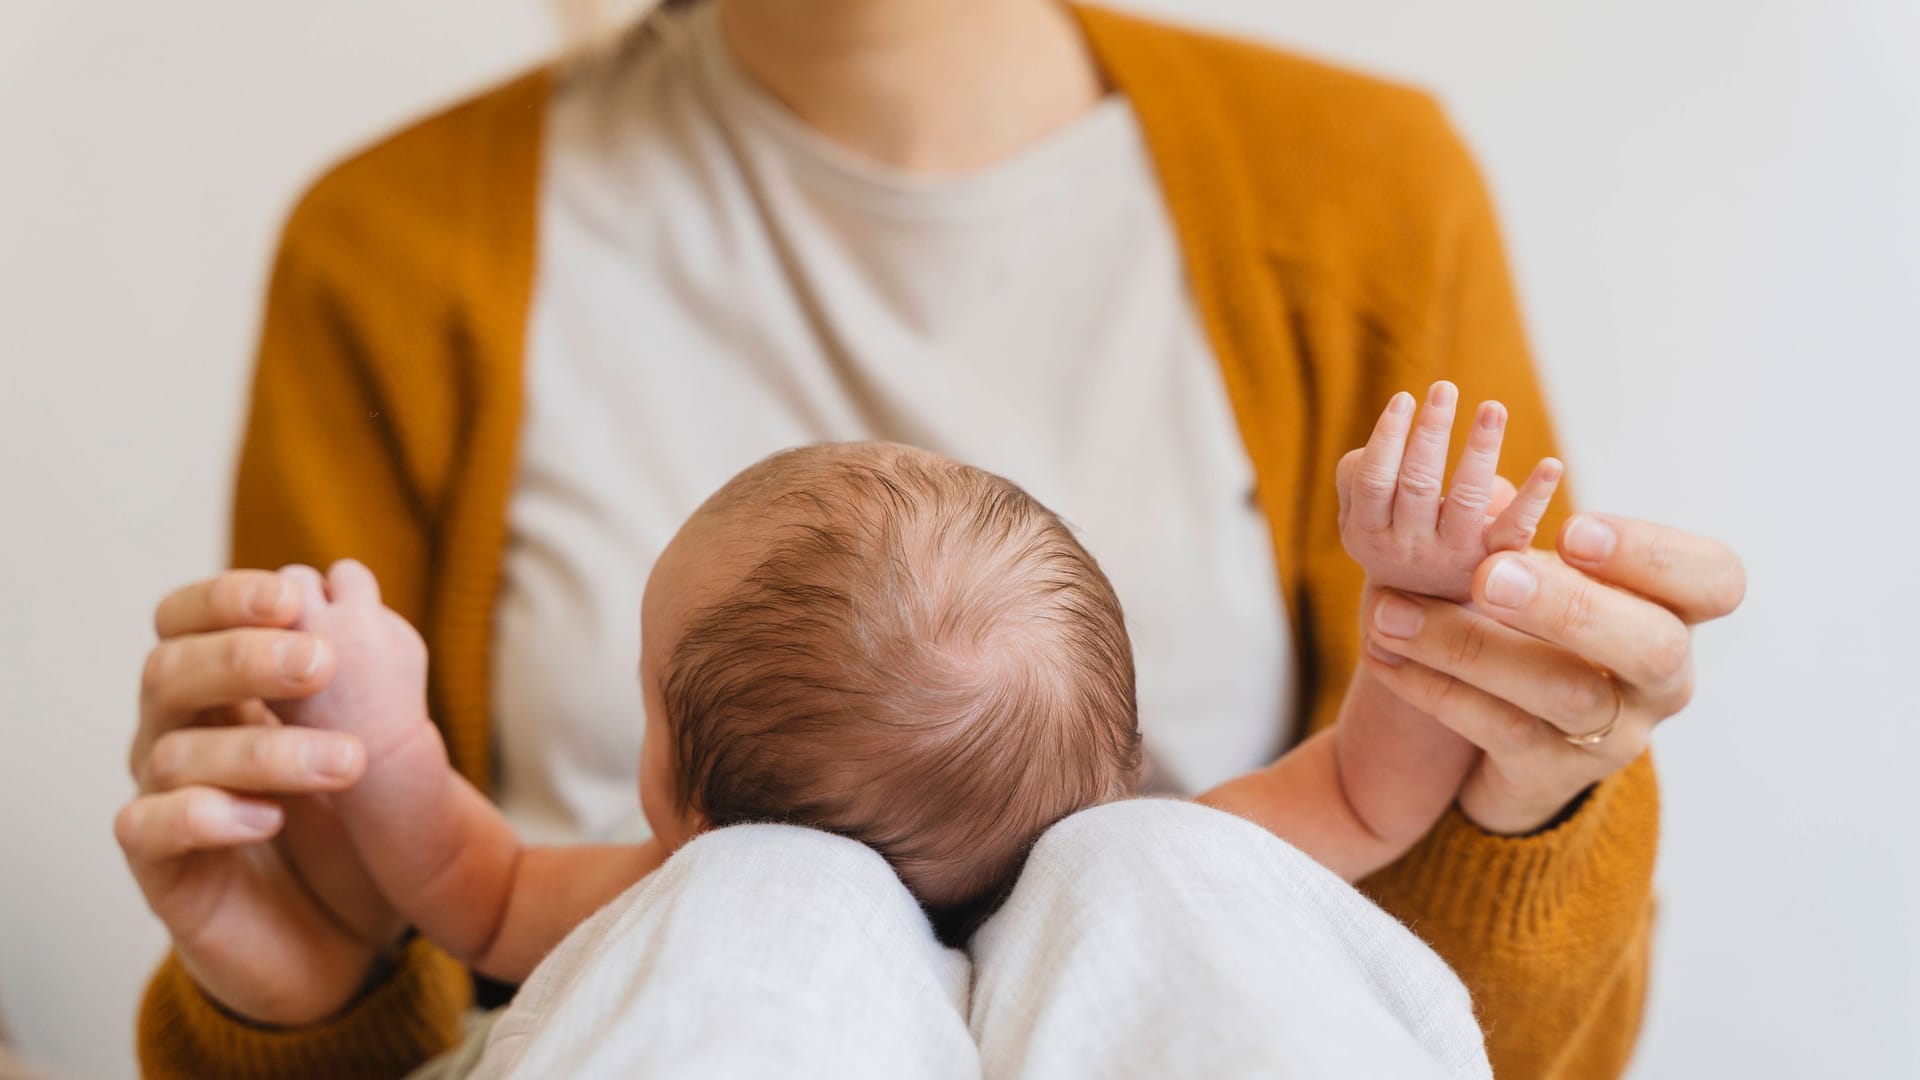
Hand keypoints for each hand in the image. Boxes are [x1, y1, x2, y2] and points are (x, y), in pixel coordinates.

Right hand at [114, 569, 404, 1025]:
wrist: (341, 934)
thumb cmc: (349, 825)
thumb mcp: (369, 740)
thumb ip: (357, 670)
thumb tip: (353, 581)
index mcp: (220, 689)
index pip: (190, 621)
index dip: (226, 598)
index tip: (290, 592)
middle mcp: (177, 735)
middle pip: (171, 672)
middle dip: (243, 657)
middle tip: (322, 663)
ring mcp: (161, 801)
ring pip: (176, 753)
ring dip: (262, 749)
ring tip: (346, 762)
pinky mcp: (162, 871)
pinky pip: (148, 829)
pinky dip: (206, 815)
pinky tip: (269, 818)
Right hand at [1337, 381, 1562, 601]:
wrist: (1424, 611)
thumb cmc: (1391, 536)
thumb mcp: (1359, 515)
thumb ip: (1357, 477)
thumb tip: (1393, 436)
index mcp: (1367, 531)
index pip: (1373, 480)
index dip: (1387, 438)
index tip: (1405, 398)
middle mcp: (1406, 547)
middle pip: (1418, 484)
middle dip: (1430, 433)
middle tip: (1444, 388)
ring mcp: (1452, 557)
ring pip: (1467, 498)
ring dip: (1480, 450)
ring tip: (1492, 408)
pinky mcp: (1493, 562)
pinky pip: (1516, 529)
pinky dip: (1536, 496)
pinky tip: (1552, 464)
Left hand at [1361, 514, 1745, 833]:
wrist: (1524, 746)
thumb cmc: (1544, 631)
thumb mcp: (1553, 581)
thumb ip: (1529, 543)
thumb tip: (1484, 493)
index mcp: (1676, 612)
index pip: (1715, 580)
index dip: (1653, 553)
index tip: (1571, 529)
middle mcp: (1662, 678)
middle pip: (1649, 646)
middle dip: (1568, 606)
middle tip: (1488, 576)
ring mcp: (1615, 733)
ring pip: (1562, 694)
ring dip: (1471, 646)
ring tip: (1392, 612)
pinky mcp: (1554, 772)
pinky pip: (1497, 730)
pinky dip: (1434, 687)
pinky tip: (1384, 653)